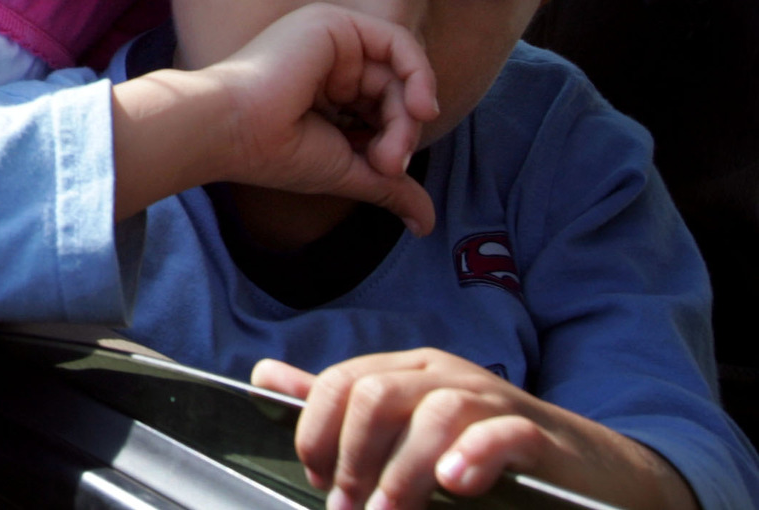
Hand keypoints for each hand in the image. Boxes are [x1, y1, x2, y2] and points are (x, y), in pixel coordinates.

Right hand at [112, 4, 439, 230]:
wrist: (234, 132)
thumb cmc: (276, 153)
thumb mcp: (348, 170)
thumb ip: (390, 186)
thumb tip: (426, 224)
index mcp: (327, 88)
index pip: (385, 106)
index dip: (396, 137)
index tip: (388, 171)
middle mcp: (330, 58)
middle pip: (396, 88)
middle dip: (404, 130)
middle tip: (387, 165)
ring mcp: (331, 38)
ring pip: (400, 71)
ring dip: (406, 116)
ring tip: (386, 152)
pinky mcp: (333, 24)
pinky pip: (398, 42)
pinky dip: (418, 75)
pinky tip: (419, 106)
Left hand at [252, 351, 696, 509]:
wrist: (590, 468)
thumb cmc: (484, 448)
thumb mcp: (406, 424)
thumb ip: (339, 403)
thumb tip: (266, 374)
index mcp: (408, 372)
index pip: (343, 382)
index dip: (317, 430)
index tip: (317, 479)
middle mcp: (445, 376)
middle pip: (378, 396)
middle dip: (353, 459)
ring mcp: (493, 401)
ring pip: (433, 415)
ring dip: (402, 474)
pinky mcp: (537, 434)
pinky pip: (500, 434)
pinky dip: (473, 456)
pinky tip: (455, 483)